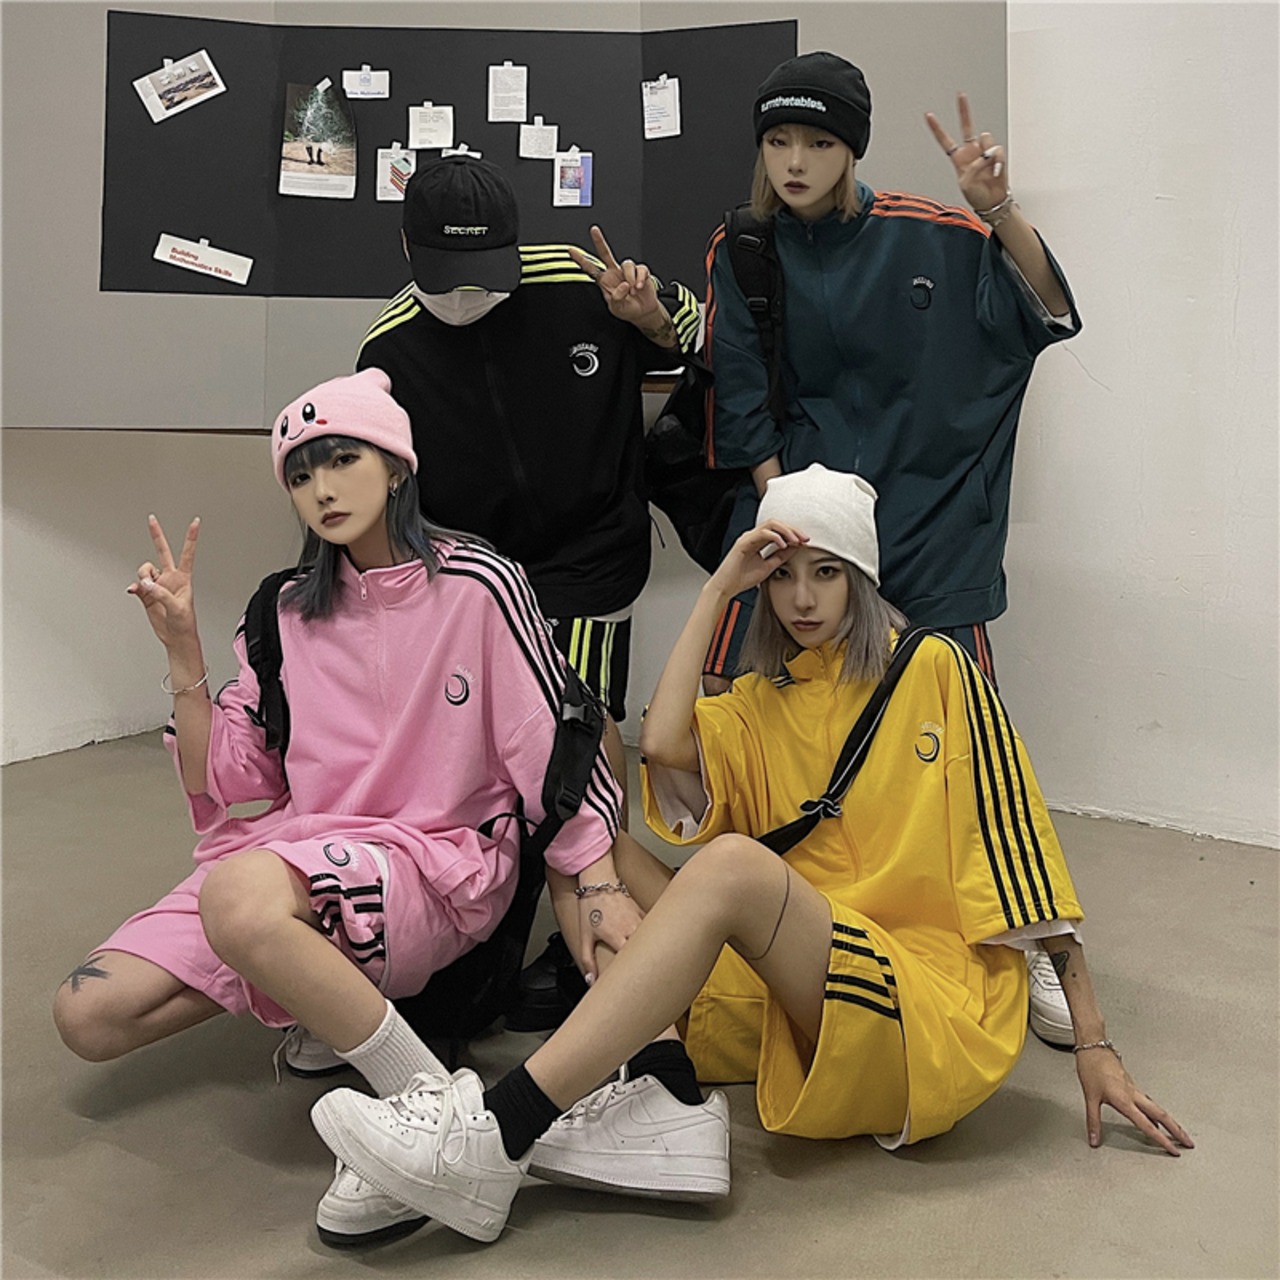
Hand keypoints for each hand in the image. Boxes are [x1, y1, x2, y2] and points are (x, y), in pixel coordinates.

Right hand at [125, 514, 200, 648]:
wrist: (176, 637)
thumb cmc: (185, 623)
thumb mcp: (177, 608)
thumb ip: (161, 594)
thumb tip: (144, 584)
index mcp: (183, 578)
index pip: (187, 554)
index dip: (191, 538)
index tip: (195, 522)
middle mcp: (170, 578)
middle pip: (162, 552)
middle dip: (156, 535)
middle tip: (152, 519)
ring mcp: (157, 585)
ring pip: (144, 570)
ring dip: (143, 576)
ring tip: (147, 589)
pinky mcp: (147, 594)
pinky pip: (137, 584)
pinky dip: (135, 586)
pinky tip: (135, 590)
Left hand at [567, 225, 663, 328]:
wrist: (643, 312)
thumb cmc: (627, 309)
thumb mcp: (617, 309)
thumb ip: (617, 298)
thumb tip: (623, 285)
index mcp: (605, 281)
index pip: (591, 269)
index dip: (581, 260)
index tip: (571, 251)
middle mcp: (614, 273)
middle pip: (605, 253)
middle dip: (599, 241)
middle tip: (594, 230)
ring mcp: (626, 271)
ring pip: (626, 264)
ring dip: (631, 278)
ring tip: (633, 290)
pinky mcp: (640, 271)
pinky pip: (640, 269)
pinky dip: (640, 278)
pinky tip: (639, 287)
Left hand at [574, 888, 643, 983]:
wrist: (599, 880)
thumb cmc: (591, 906)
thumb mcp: (585, 937)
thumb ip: (588, 961)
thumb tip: (591, 980)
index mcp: (619, 937)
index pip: (632, 963)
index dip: (635, 975)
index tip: (634, 984)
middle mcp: (632, 929)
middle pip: (646, 954)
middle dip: (646, 966)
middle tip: (646, 977)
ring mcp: (640, 920)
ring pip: (650, 941)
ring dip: (649, 952)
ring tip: (650, 963)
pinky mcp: (643, 912)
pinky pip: (650, 930)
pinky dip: (649, 939)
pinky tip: (647, 945)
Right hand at [708, 520, 807, 598]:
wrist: (726, 587)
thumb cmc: (741, 578)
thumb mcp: (768, 566)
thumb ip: (781, 556)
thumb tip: (795, 548)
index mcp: (758, 541)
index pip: (778, 530)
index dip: (793, 533)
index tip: (805, 542)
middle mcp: (752, 536)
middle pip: (776, 524)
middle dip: (793, 529)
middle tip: (805, 538)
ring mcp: (747, 538)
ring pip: (770, 524)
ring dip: (786, 530)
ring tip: (796, 539)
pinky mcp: (743, 543)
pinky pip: (762, 533)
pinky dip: (775, 537)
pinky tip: (783, 545)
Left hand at [924, 92, 1008, 214]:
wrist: (993, 202)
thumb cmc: (977, 195)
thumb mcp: (966, 184)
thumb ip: (972, 168)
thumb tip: (985, 156)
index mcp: (958, 159)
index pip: (945, 141)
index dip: (937, 129)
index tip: (929, 115)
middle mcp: (971, 151)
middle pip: (966, 126)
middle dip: (964, 110)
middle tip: (960, 95)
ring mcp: (984, 152)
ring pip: (986, 138)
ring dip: (986, 152)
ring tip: (987, 169)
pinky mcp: (997, 155)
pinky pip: (997, 151)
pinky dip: (997, 161)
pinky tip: (995, 172)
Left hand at [1075, 1047, 1194, 1155]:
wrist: (1093, 1046)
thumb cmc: (1091, 1067)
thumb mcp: (1090, 1097)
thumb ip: (1093, 1121)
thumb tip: (1094, 1139)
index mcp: (1125, 1100)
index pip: (1147, 1125)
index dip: (1162, 1140)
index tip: (1174, 1151)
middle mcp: (1133, 1095)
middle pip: (1161, 1115)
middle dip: (1177, 1131)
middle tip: (1189, 1143)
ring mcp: (1134, 1089)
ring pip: (1156, 1107)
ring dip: (1170, 1121)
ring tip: (1178, 1133)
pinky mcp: (1131, 1084)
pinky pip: (1148, 1102)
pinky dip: (1156, 1113)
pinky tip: (1154, 1118)